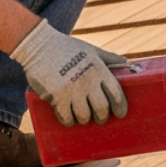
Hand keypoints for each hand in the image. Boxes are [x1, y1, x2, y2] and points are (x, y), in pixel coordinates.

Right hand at [12, 20, 130, 125]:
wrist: (38, 45)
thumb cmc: (67, 47)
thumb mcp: (91, 50)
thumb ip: (109, 58)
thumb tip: (127, 63)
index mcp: (98, 69)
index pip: (116, 93)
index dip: (120, 107)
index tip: (120, 113)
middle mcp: (87, 81)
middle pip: (101, 109)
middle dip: (102, 117)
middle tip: (100, 117)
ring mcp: (71, 90)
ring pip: (84, 116)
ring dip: (85, 119)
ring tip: (83, 116)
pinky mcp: (55, 97)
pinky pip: (66, 117)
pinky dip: (69, 121)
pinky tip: (69, 118)